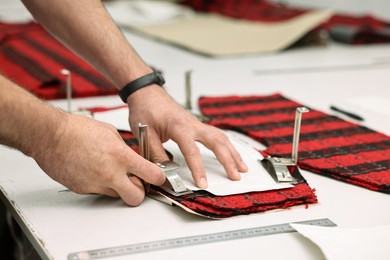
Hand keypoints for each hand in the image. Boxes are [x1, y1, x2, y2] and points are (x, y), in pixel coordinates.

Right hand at [33, 113, 165, 205]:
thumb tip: (133, 158)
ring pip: (116, 195)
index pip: (151, 174)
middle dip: (139, 192)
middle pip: (136, 198)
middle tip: (136, 182)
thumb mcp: (110, 133)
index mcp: (121, 156)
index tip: (159, 177)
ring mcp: (96, 184)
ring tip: (108, 171)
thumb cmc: (76, 130)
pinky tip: (93, 171)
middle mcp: (110, 173)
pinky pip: (99, 192)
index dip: (159, 178)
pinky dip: (100, 185)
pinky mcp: (83, 190)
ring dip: (118, 187)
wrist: (50, 136)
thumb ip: (125, 149)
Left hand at [127, 85, 247, 187]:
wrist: (147, 92)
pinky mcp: (197, 125)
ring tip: (242, 168)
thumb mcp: (145, 134)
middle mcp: (192, 124)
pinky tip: (232, 153)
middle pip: (216, 142)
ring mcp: (197, 124)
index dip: (198, 169)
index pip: (192, 151)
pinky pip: (217, 135)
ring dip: (233, 153)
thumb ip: (156, 155)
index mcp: (179, 127)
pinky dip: (227, 146)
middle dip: (228, 160)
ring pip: (221, 138)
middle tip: (236, 176)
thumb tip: (165, 172)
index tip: (203, 183)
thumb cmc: (146, 109)